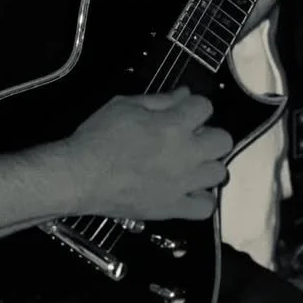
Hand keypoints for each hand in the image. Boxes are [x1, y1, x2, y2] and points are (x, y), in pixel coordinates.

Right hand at [66, 87, 232, 220]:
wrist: (80, 176)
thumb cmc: (98, 137)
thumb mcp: (125, 105)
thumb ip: (159, 99)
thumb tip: (184, 93)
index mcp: (173, 125)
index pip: (205, 106)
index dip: (195, 106)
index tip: (184, 111)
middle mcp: (185, 154)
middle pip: (223, 140)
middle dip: (209, 134)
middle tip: (190, 138)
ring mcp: (182, 183)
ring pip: (219, 173)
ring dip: (207, 165)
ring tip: (189, 164)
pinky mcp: (173, 208)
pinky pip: (205, 207)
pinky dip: (201, 198)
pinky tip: (188, 190)